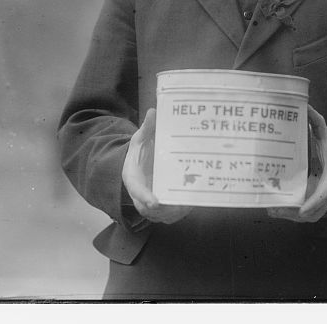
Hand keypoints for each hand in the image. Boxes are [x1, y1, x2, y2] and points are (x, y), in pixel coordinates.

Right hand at [121, 108, 191, 223]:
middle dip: (165, 210)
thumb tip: (154, 111)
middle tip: (180, 205)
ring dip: (176, 212)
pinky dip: (181, 212)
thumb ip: (148, 128)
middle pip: (150, 210)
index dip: (145, 198)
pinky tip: (193, 202)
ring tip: (189, 204)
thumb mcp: (141, 138)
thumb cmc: (141, 152)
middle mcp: (141, 194)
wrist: (141, 165)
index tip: (155, 202)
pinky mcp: (164, 206)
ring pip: (163, 215)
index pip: (136, 191)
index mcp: (132, 178)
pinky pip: (172, 214)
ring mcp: (152, 203)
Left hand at [267, 105, 326, 222]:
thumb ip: (316, 121)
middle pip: (314, 210)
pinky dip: (288, 214)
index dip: (315, 202)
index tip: (302, 210)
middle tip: (276, 210)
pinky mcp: (311, 203)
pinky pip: (301, 214)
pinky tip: (273, 209)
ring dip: (289, 215)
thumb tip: (305, 106)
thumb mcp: (324, 133)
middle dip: (295, 214)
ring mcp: (320, 200)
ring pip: (306, 216)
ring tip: (271, 210)